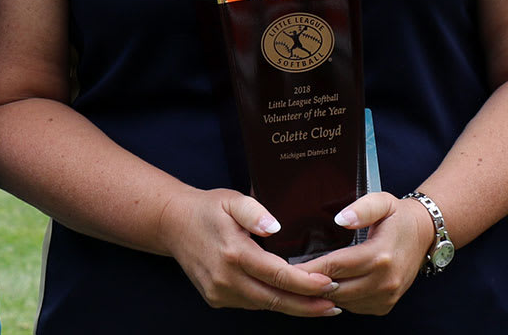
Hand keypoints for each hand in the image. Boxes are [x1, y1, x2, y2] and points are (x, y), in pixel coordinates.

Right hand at [157, 188, 340, 316]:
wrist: (172, 224)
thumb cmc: (207, 208)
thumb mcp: (232, 199)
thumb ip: (255, 212)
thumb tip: (275, 227)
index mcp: (234, 253)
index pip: (278, 276)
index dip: (306, 284)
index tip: (330, 284)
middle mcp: (226, 278)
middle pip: (275, 300)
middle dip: (307, 306)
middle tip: (335, 305)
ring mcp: (220, 292)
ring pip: (264, 305)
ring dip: (293, 307)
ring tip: (321, 305)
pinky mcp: (216, 298)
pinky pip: (251, 304)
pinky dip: (273, 302)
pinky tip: (291, 298)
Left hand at [302, 192, 433, 315]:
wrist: (425, 235)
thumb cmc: (398, 217)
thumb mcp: (382, 202)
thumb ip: (362, 208)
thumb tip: (341, 220)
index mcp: (380, 255)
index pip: (335, 266)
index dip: (309, 268)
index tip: (289, 267)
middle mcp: (384, 280)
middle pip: (335, 288)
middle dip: (311, 283)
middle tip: (291, 275)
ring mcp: (386, 296)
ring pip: (342, 302)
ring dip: (324, 293)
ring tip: (307, 280)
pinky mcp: (385, 305)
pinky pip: (353, 307)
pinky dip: (340, 298)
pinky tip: (332, 284)